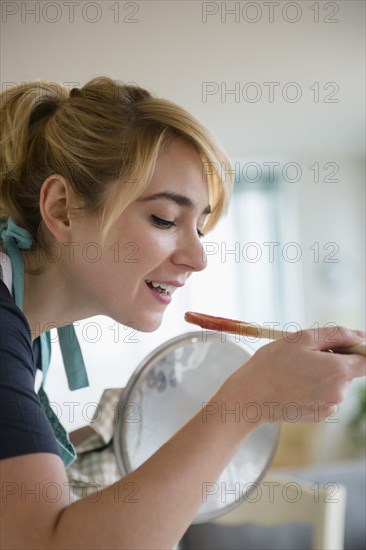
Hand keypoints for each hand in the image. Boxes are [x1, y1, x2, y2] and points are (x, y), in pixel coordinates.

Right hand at [217, 326, 365, 425]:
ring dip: (321, 374)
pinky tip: (293, 385)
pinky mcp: (318, 416)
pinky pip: (324, 396)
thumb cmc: (272, 365)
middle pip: (349, 370)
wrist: (250, 398)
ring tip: (294, 370)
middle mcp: (339, 392)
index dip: (357, 348)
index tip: (340, 344)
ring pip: (334, 383)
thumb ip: (336, 335)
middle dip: (333, 359)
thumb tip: (360, 336)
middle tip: (304, 354)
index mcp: (338, 371)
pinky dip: (313, 388)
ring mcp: (329, 406)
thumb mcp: (301, 339)